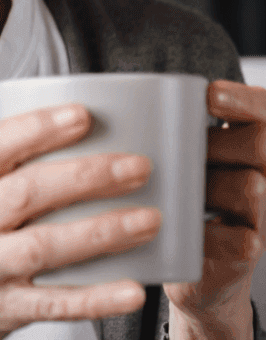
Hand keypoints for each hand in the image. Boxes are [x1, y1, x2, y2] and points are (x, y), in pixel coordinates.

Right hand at [0, 104, 160, 339]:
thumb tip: (71, 142)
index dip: (38, 127)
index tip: (83, 114)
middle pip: (28, 191)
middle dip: (88, 176)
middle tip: (138, 165)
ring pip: (45, 245)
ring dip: (102, 231)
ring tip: (149, 218)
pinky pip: (53, 303)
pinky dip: (95, 298)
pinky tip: (133, 288)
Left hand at [163, 79, 265, 338]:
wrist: (183, 260)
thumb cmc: (171, 192)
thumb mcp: (169, 156)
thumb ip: (159, 131)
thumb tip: (105, 97)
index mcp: (247, 143)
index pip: (263, 110)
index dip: (245, 101)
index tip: (209, 95)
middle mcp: (264, 173)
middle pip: (257, 143)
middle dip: (216, 142)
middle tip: (183, 149)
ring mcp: (261, 215)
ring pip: (251, 186)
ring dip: (210, 186)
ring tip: (178, 190)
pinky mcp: (247, 252)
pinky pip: (239, 239)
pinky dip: (206, 233)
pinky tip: (182, 229)